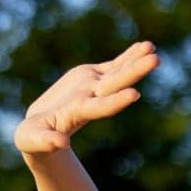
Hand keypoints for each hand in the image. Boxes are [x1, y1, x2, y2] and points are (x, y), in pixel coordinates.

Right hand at [13, 39, 160, 155]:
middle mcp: (91, 99)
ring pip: (118, 72)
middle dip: (135, 72)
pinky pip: (114, 65)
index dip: (116, 102)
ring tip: (153, 49)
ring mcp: (93, 88)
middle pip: (116, 84)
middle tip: (155, 60)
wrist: (40, 130)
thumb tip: (62, 143)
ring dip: (136, 61)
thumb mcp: (34, 140)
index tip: (134, 94)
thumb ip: (47, 141)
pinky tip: (144, 47)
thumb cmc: (34, 139)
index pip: (100, 108)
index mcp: (77, 113)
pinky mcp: (91, 77)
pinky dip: (128, 56)